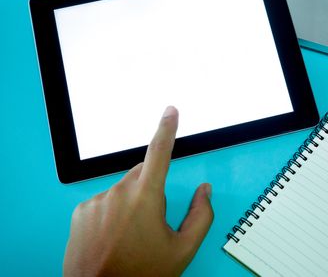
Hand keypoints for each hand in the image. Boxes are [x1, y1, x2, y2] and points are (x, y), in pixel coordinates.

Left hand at [63, 106, 213, 276]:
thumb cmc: (141, 274)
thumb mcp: (182, 250)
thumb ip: (201, 216)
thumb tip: (203, 191)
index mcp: (145, 198)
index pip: (159, 153)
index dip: (167, 129)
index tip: (170, 111)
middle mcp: (118, 193)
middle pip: (142, 174)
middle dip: (151, 188)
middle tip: (152, 220)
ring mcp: (96, 201)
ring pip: (123, 188)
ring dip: (131, 201)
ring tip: (130, 233)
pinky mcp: (81, 211)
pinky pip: (104, 199)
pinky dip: (112, 210)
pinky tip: (112, 234)